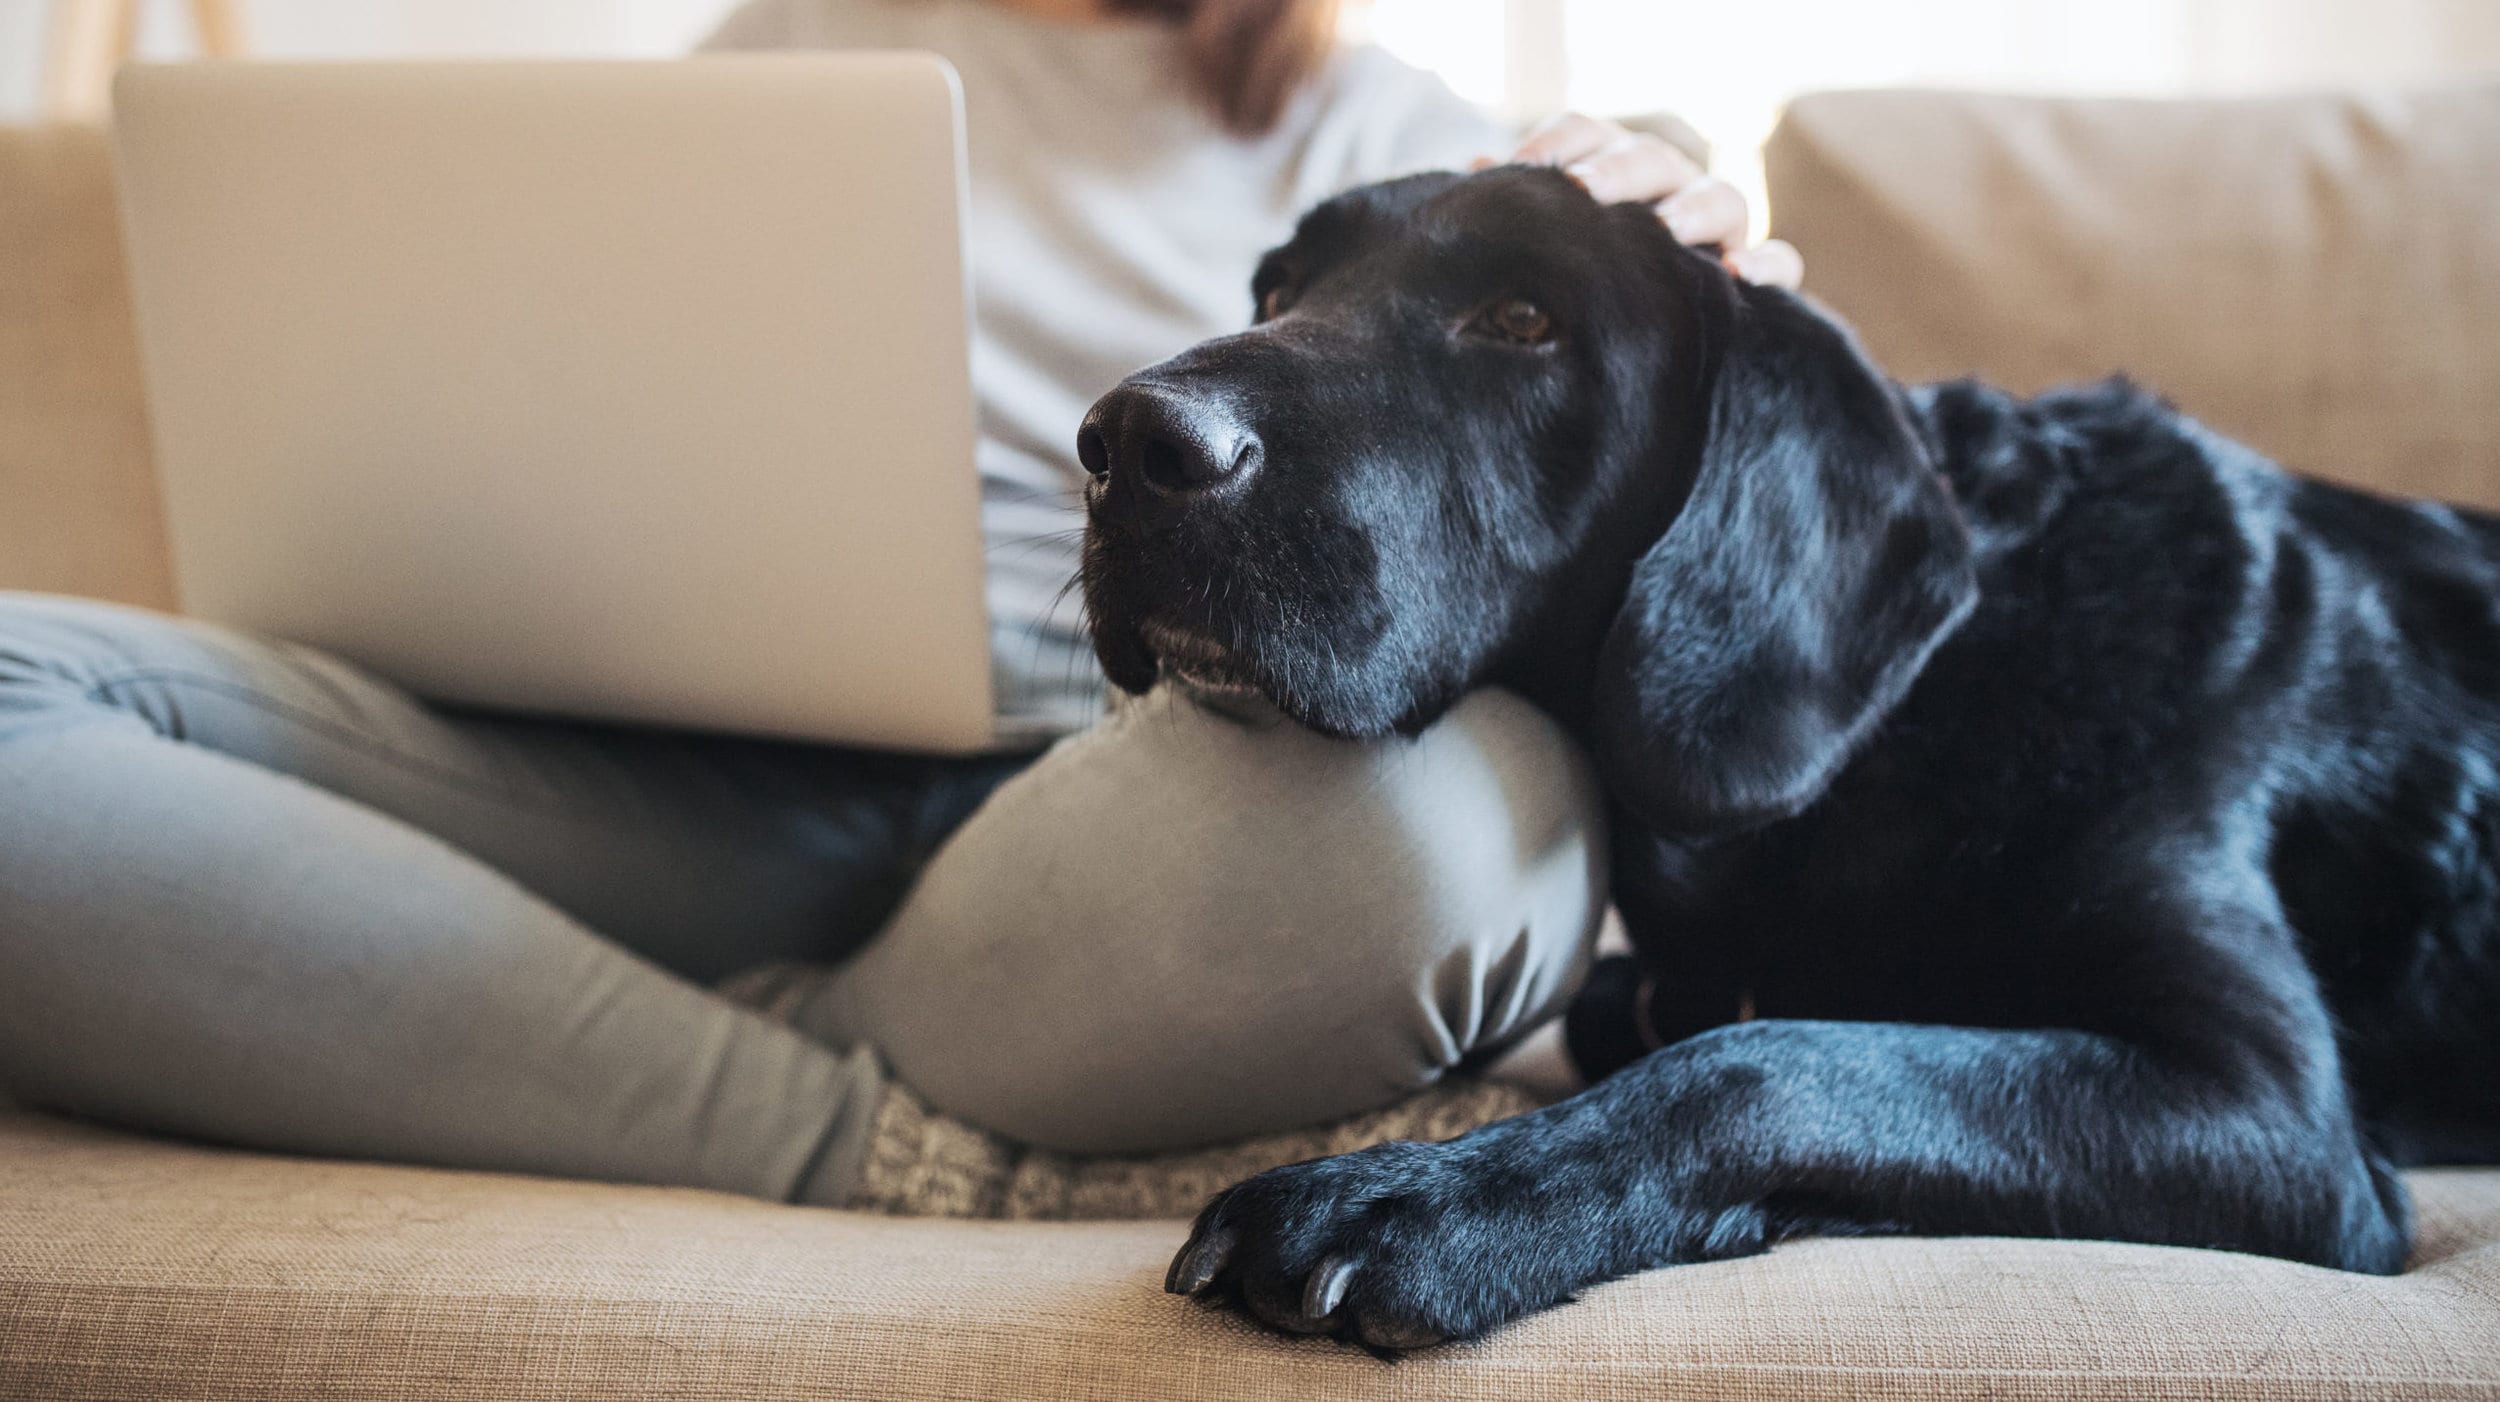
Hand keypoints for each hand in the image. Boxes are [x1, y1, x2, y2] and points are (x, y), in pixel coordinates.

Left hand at [1506, 112, 1804, 289]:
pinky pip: (1780, 261)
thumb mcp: (1543, 250)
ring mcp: (1716, 227)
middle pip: (1651, 159)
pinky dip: (1768, 264)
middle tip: (1584, 191)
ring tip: (1668, 229)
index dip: (1557, 143)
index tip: (1521, 168)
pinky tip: (1740, 276)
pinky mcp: (1752, 274)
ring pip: (1723, 198)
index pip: (1587, 133)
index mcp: (1608, 169)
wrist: (1633, 352)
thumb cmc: (1572, 287)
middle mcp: (1666, 186)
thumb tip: (1478, 178)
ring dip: (1694, 209)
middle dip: (1618, 170)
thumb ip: (1520, 214)